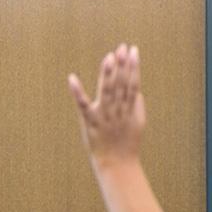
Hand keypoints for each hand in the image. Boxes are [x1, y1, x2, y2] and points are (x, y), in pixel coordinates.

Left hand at [68, 43, 145, 171]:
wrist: (118, 164)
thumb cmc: (128, 144)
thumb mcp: (139, 124)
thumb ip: (138, 106)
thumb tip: (138, 90)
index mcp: (130, 109)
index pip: (133, 83)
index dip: (134, 66)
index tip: (133, 50)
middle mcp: (118, 110)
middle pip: (121, 84)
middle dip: (122, 65)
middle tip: (122, 47)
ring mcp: (104, 115)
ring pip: (107, 91)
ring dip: (107, 74)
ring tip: (108, 57)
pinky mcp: (89, 121)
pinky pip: (82, 105)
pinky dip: (77, 92)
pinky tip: (72, 78)